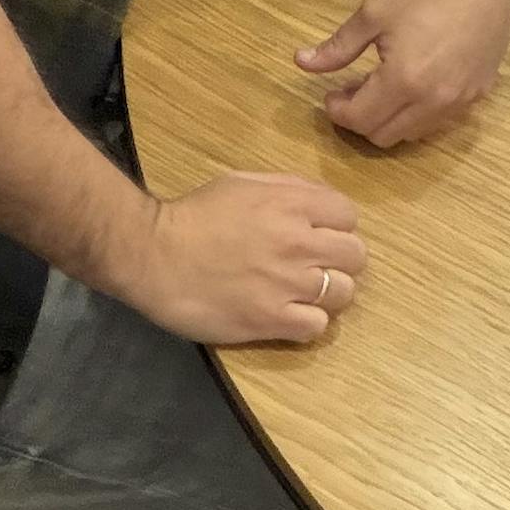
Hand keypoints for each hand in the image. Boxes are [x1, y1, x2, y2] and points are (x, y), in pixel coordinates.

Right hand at [115, 171, 364, 346]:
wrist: (154, 255)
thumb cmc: (194, 215)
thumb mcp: (242, 183)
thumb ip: (287, 189)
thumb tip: (320, 202)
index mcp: (292, 205)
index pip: (349, 216)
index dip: (336, 226)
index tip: (319, 235)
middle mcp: (299, 243)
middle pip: (355, 256)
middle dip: (339, 260)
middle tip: (314, 266)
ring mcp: (288, 285)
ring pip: (343, 293)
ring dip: (327, 294)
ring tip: (302, 294)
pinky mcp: (272, 321)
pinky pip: (317, 327)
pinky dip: (308, 323)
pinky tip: (287, 315)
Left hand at [299, 0, 509, 147]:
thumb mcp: (374, 12)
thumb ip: (338, 46)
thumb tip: (301, 63)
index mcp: (403, 80)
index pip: (360, 119)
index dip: (338, 111)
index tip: (330, 93)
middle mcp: (433, 102)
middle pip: (384, 135)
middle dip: (360, 119)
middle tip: (351, 91)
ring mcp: (460, 102)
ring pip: (412, 134)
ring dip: (389, 120)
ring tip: (381, 88)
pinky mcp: (478, 96)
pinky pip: (439, 122)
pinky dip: (417, 115)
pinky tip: (413, 86)